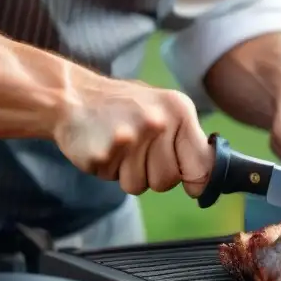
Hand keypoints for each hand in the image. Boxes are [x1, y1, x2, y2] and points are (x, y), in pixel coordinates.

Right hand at [51, 77, 213, 197]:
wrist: (73, 95)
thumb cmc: (126, 106)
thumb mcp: (165, 109)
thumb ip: (186, 140)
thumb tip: (207, 180)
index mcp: (179, 110)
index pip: (201, 163)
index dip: (197, 180)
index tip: (193, 185)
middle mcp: (158, 122)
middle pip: (167, 180)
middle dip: (153, 174)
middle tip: (138, 151)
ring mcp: (129, 137)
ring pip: (139, 185)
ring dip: (128, 173)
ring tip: (119, 146)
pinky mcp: (102, 153)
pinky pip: (113, 179)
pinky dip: (107, 169)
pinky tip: (102, 146)